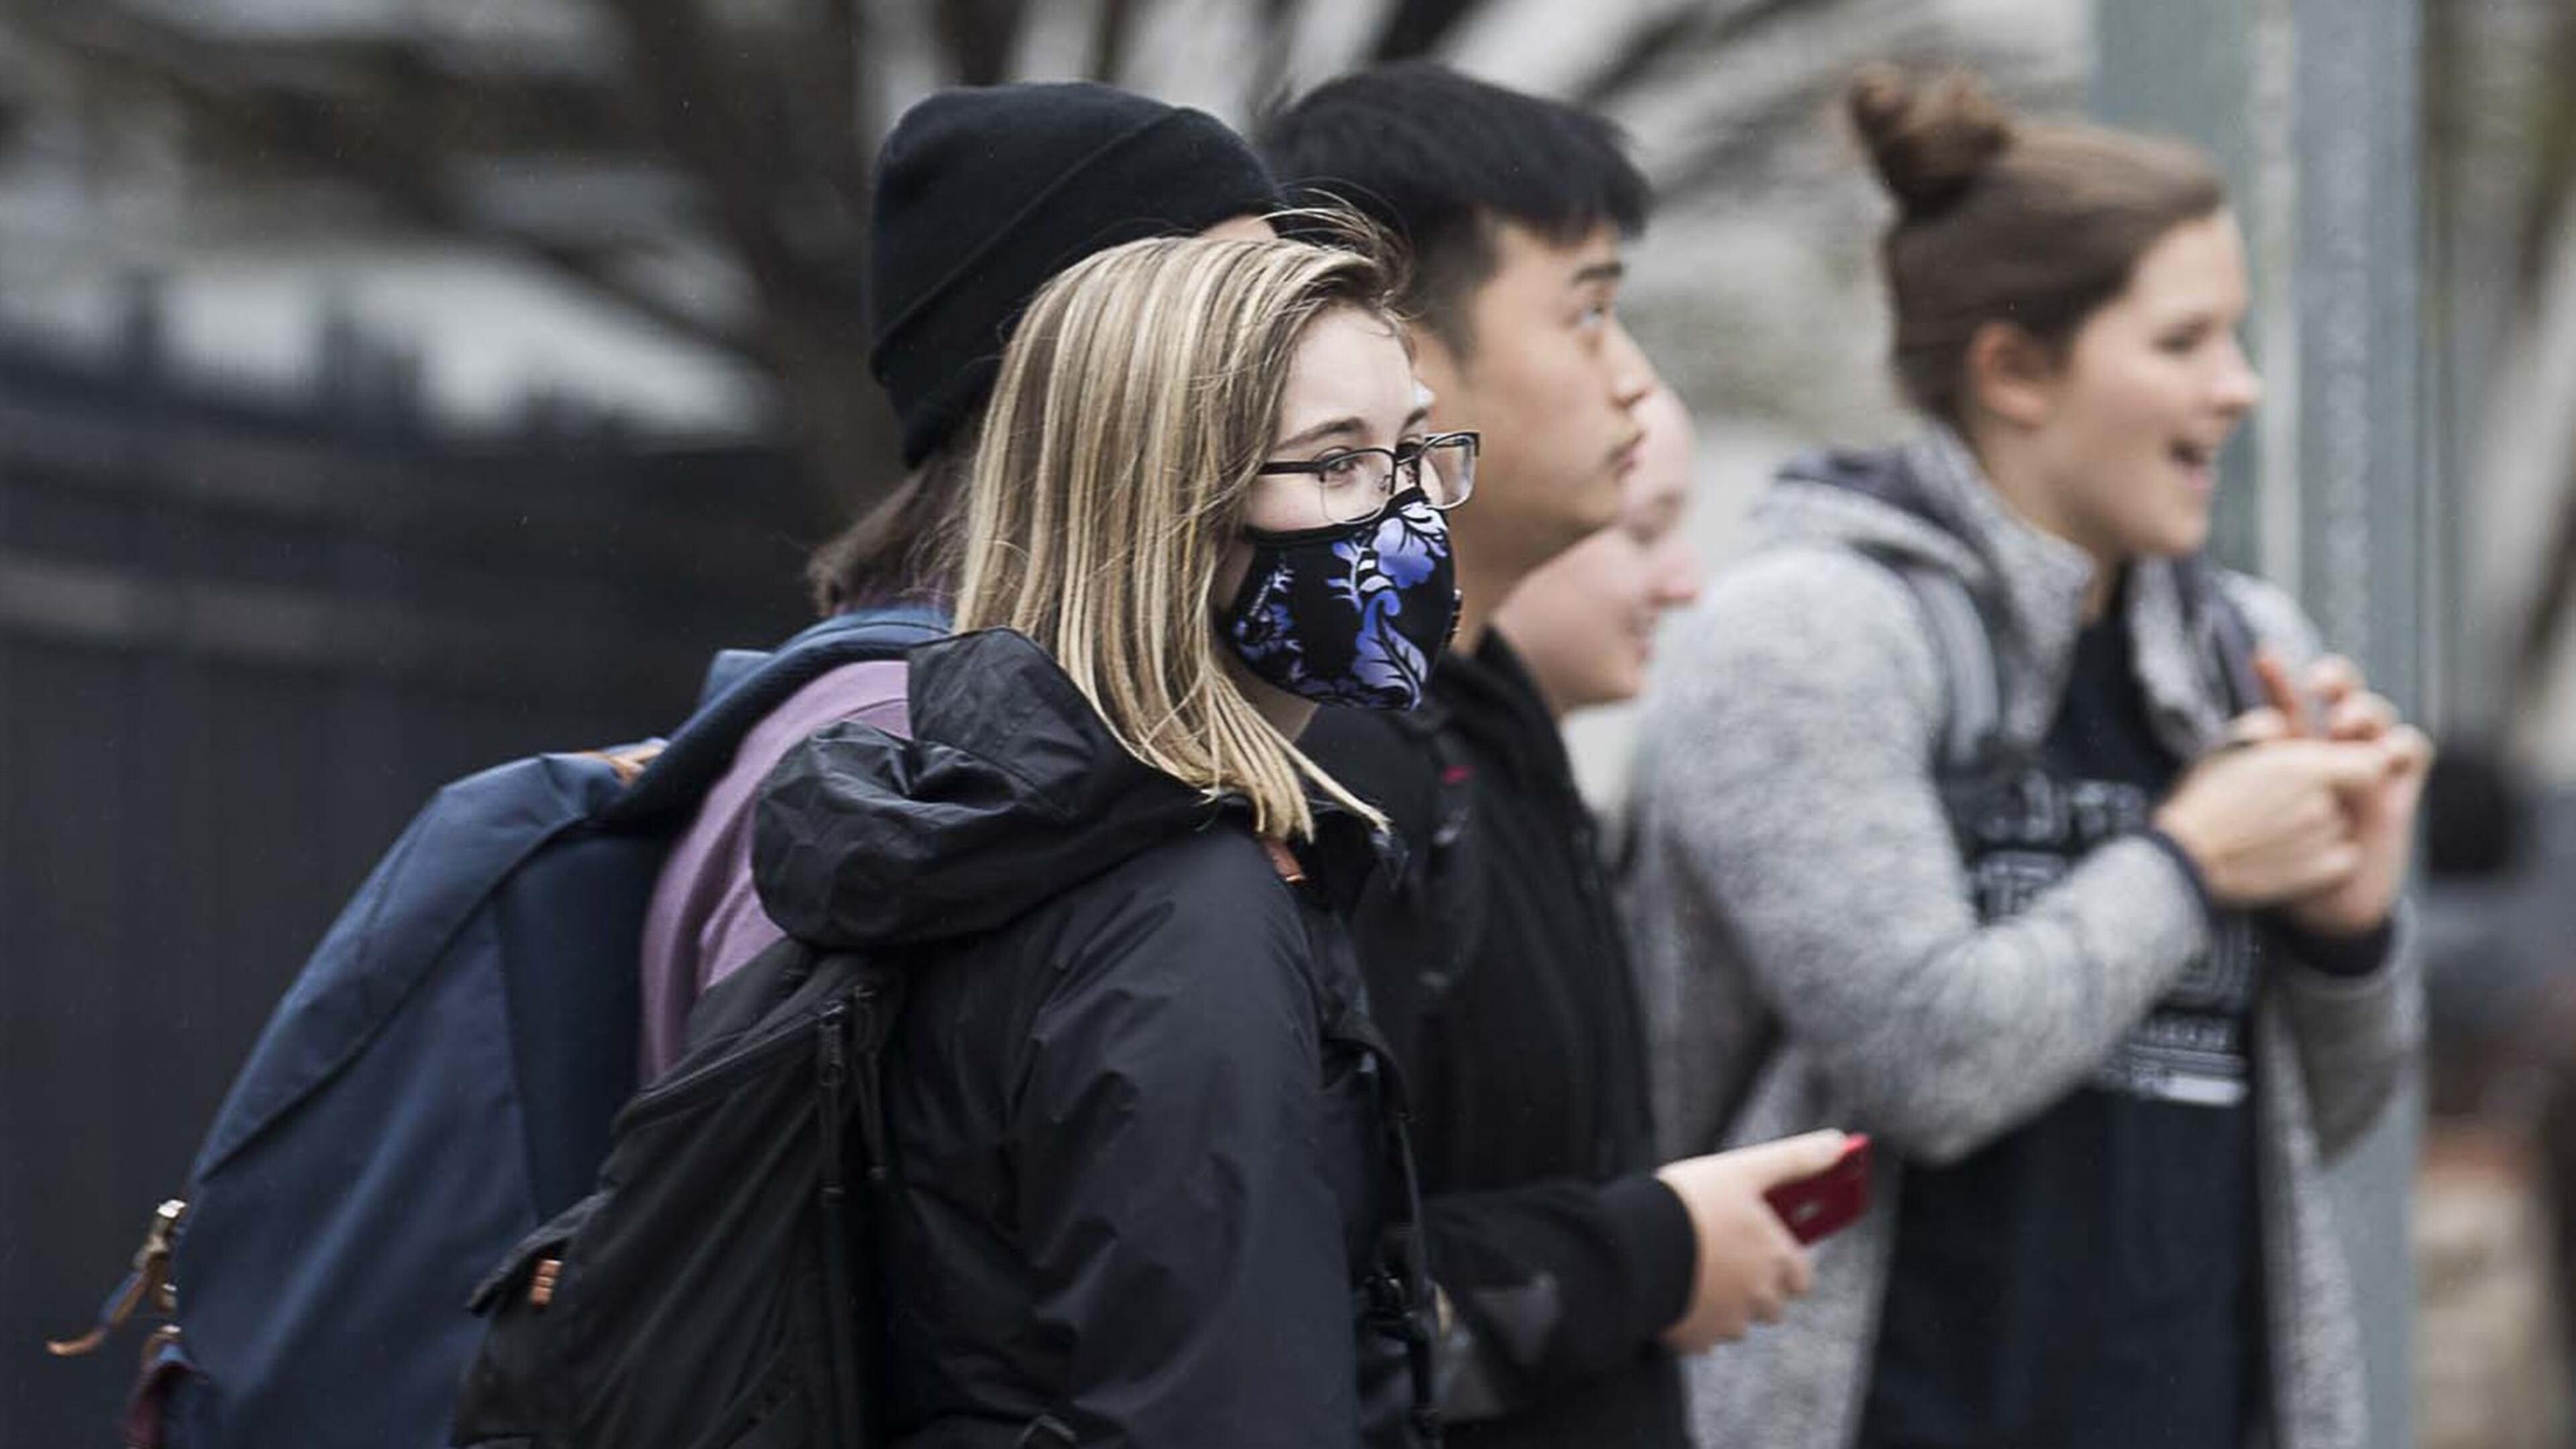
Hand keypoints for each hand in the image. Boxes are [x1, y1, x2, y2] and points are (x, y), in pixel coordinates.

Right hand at [1654, 1131, 1846, 1352]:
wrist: (1627, 1247)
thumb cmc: (1687, 1203)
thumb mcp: (1742, 1169)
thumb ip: (1793, 1159)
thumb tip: (1839, 1145)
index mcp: (1776, 1259)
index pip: (1802, 1276)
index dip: (1788, 1263)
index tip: (1767, 1248)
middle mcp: (1758, 1298)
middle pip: (1773, 1305)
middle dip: (1758, 1287)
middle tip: (1727, 1258)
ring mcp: (1726, 1323)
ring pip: (1739, 1322)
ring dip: (1727, 1306)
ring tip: (1695, 1273)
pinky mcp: (1694, 1340)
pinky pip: (1704, 1337)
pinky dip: (1695, 1322)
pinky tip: (1676, 1292)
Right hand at [2153, 717, 2386, 907]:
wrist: (2184, 864)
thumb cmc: (2202, 803)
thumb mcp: (2227, 749)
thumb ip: (2265, 726)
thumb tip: (2282, 722)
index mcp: (2307, 769)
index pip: (2372, 762)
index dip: (2354, 763)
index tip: (2329, 768)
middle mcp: (2326, 805)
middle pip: (2349, 795)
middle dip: (2325, 796)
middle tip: (2280, 804)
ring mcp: (2327, 842)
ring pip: (2342, 826)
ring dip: (2320, 827)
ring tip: (2272, 833)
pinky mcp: (2326, 875)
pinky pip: (2341, 860)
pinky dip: (2322, 859)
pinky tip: (2285, 857)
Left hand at [2252, 652, 2432, 934]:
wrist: (2319, 905)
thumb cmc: (2279, 857)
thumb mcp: (2257, 812)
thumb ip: (2249, 774)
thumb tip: (2245, 734)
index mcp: (2293, 747)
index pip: (2286, 702)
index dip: (2278, 677)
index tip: (2263, 656)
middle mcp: (2333, 749)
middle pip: (2343, 693)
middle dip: (2336, 678)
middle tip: (2319, 685)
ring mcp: (2368, 766)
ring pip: (2377, 714)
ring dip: (2363, 708)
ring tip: (2343, 723)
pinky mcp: (2398, 789)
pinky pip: (2413, 748)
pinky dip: (2400, 742)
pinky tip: (2382, 751)